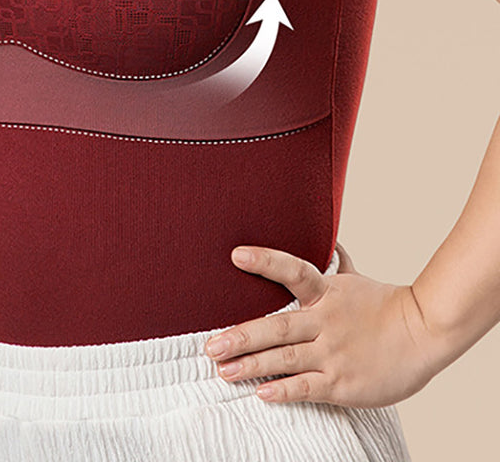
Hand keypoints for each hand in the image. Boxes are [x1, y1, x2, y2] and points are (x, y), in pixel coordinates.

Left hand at [203, 242, 441, 407]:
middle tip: (209, 345)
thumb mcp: (357, 279)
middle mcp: (325, 321)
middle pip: (276, 326)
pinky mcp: (342, 382)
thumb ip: (338, 263)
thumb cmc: (387, 306)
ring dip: (251, 365)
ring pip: (284, 358)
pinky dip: (283, 390)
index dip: (265, 262)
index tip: (236, 256)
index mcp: (327, 292)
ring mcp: (333, 353)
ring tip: (222, 371)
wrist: (425, 333)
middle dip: (240, 336)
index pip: (292, 270)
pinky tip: (261, 393)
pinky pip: (307, 386)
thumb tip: (331, 240)